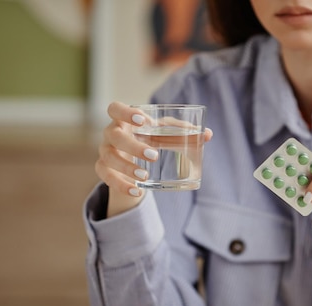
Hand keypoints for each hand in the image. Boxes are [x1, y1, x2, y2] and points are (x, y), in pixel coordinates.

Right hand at [95, 101, 212, 217]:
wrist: (133, 161)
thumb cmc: (150, 140)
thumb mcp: (164, 134)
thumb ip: (183, 132)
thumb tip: (208, 134)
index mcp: (124, 120)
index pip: (114, 108)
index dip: (125, 112)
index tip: (142, 120)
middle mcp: (111, 134)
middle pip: (114, 135)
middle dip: (133, 145)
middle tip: (154, 156)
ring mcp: (105, 151)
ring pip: (108, 157)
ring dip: (126, 167)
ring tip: (144, 176)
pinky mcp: (104, 169)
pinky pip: (106, 177)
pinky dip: (121, 185)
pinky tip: (137, 190)